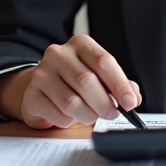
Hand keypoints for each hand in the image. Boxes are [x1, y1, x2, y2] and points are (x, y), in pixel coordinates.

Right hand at [0, 35, 141, 128]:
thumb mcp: (99, 77)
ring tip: (91, 116)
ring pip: (71, 102)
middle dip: (104, 104)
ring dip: (87, 115)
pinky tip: (69, 116)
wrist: (41, 89)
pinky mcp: (32, 95)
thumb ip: (118, 84)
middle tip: (112, 114)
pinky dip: (68, 121)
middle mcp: (58, 54)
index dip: (120, 84)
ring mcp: (42, 73)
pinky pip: (57, 114)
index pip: (103, 62)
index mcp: (80, 44)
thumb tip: (133, 95)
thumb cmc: (74, 83)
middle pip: (87, 82)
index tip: (130, 102)